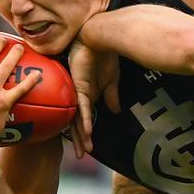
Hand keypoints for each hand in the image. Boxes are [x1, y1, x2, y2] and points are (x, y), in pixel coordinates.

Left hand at [68, 41, 120, 158]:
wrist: (99, 38)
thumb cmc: (105, 55)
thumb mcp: (113, 79)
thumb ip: (112, 96)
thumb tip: (115, 111)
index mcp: (89, 95)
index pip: (86, 118)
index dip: (86, 133)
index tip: (89, 146)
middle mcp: (81, 96)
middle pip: (78, 122)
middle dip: (80, 140)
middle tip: (82, 155)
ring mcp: (79, 92)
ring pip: (79, 119)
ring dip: (82, 136)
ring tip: (84, 151)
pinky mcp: (80, 86)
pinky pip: (83, 107)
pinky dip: (86, 120)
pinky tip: (88, 132)